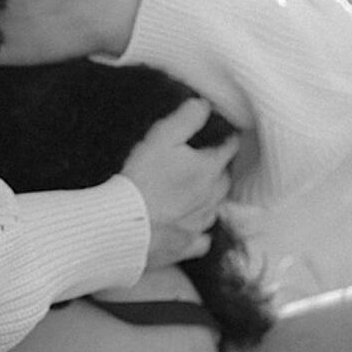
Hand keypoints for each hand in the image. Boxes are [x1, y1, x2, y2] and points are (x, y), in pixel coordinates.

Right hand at [121, 96, 237, 269]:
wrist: (122, 225)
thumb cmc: (141, 179)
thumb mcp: (161, 138)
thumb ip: (186, 118)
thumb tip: (204, 105)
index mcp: (208, 169)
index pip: (229, 147)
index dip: (226, 137)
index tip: (223, 134)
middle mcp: (211, 197)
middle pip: (225, 178)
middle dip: (218, 168)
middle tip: (204, 161)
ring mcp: (200, 224)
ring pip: (215, 208)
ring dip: (209, 198)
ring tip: (195, 192)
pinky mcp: (186, 246)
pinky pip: (202, 239)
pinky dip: (199, 232)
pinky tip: (189, 226)